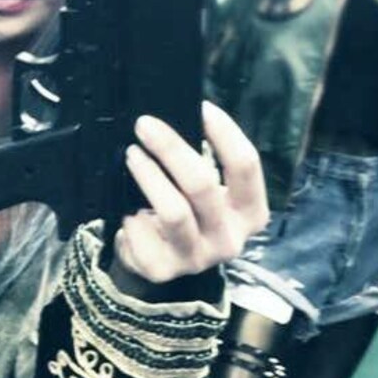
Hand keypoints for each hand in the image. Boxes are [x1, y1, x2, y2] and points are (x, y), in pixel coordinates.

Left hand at [113, 101, 268, 284]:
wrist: (164, 262)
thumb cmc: (191, 213)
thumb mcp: (211, 192)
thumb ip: (206, 163)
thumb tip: (181, 113)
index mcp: (251, 213)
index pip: (245, 165)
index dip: (225, 132)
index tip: (201, 107)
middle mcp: (230, 240)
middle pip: (202, 185)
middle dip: (171, 149)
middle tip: (145, 125)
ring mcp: (197, 258)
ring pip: (173, 211)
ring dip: (149, 175)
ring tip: (132, 154)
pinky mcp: (164, 270)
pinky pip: (142, 233)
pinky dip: (130, 213)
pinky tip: (125, 205)